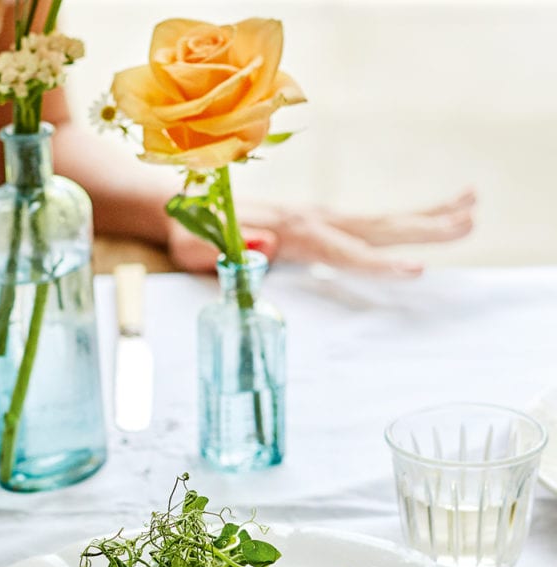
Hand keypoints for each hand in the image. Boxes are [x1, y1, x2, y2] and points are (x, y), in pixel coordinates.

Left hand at [168, 189, 475, 276]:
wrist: (185, 206)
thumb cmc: (193, 234)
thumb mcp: (203, 247)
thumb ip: (235, 249)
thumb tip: (267, 249)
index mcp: (294, 233)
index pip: (346, 252)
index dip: (380, 264)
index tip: (416, 269)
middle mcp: (314, 221)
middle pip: (378, 228)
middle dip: (424, 228)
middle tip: (469, 222)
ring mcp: (319, 218)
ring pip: (380, 221)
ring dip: (426, 216)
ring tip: (472, 209)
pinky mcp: (319, 222)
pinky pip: (366, 224)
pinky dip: (400, 219)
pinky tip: (430, 216)